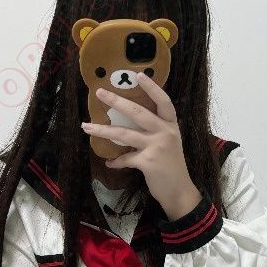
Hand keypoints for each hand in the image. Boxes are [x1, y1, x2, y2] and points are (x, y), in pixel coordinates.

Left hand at [80, 72, 202, 220]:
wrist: (179, 191)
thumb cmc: (172, 166)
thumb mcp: (168, 144)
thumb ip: (154, 132)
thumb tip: (128, 124)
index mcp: (171, 125)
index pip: (164, 102)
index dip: (152, 88)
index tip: (139, 74)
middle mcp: (165, 132)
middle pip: (138, 112)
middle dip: (117, 101)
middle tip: (100, 93)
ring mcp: (157, 147)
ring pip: (125, 134)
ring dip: (103, 130)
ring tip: (86, 126)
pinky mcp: (148, 163)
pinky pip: (125, 159)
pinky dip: (116, 161)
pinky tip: (109, 163)